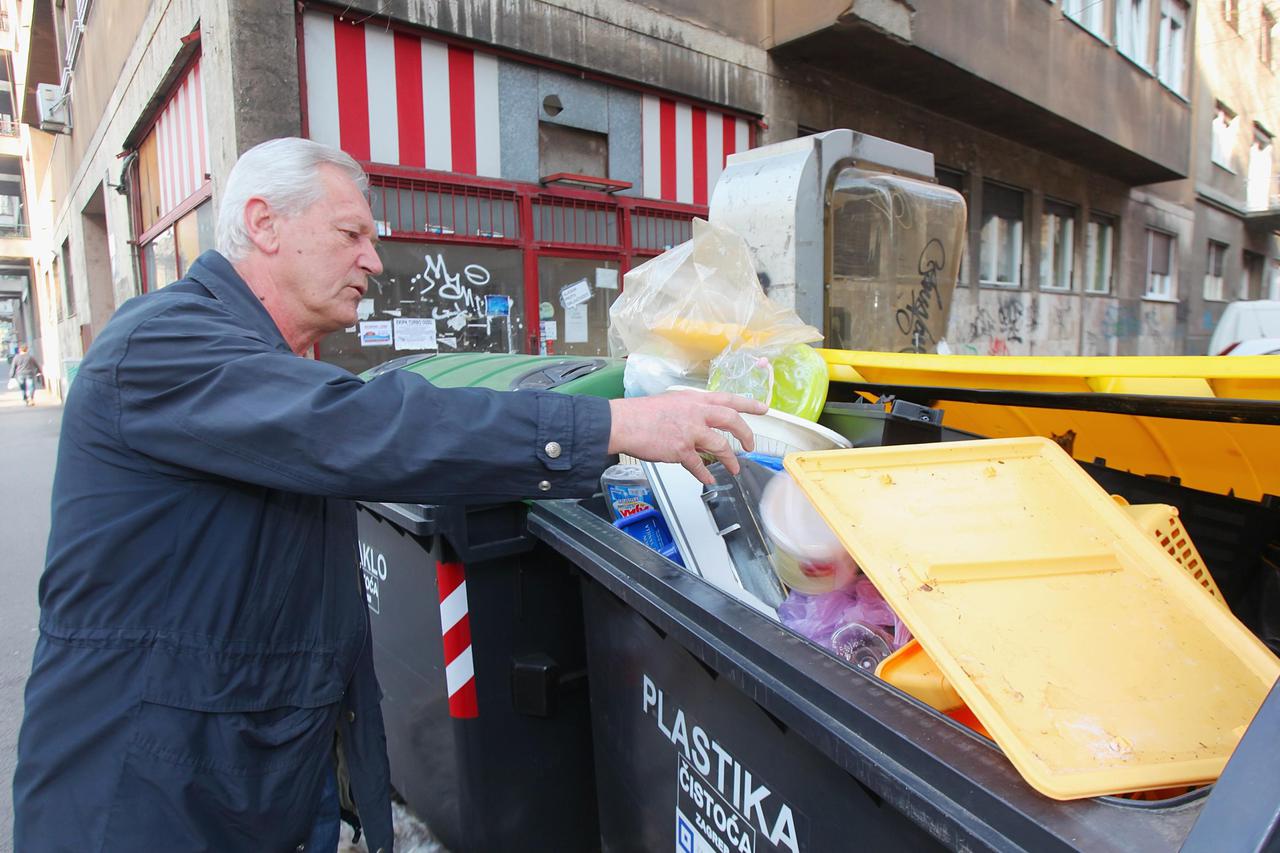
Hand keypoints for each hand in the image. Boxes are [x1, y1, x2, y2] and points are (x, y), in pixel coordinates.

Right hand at [607, 391, 767, 484]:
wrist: (622, 422)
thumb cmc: (641, 414)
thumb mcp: (671, 403)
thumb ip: (690, 413)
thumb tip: (701, 427)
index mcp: (694, 400)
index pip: (728, 398)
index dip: (749, 404)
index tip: (763, 408)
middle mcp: (696, 413)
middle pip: (732, 421)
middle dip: (746, 434)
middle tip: (750, 445)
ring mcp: (690, 431)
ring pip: (721, 446)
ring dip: (730, 459)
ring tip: (735, 468)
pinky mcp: (681, 450)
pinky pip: (699, 465)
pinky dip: (706, 474)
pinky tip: (710, 478)